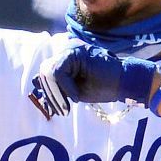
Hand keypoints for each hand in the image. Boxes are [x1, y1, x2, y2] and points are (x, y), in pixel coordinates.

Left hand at [32, 45, 157, 115]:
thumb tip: (36, 91)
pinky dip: (65, 87)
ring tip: (68, 105)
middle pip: (44, 72)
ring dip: (57, 93)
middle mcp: (65, 52)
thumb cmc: (102, 87)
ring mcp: (70, 50)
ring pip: (50, 72)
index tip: (55, 110)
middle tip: (61, 110)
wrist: (124, 82)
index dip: (47, 93)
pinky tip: (76, 96)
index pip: (45, 74)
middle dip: (50, 94)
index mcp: (64, 60)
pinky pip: (59, 71)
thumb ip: (57, 89)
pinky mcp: (75, 53)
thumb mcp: (73, 91)